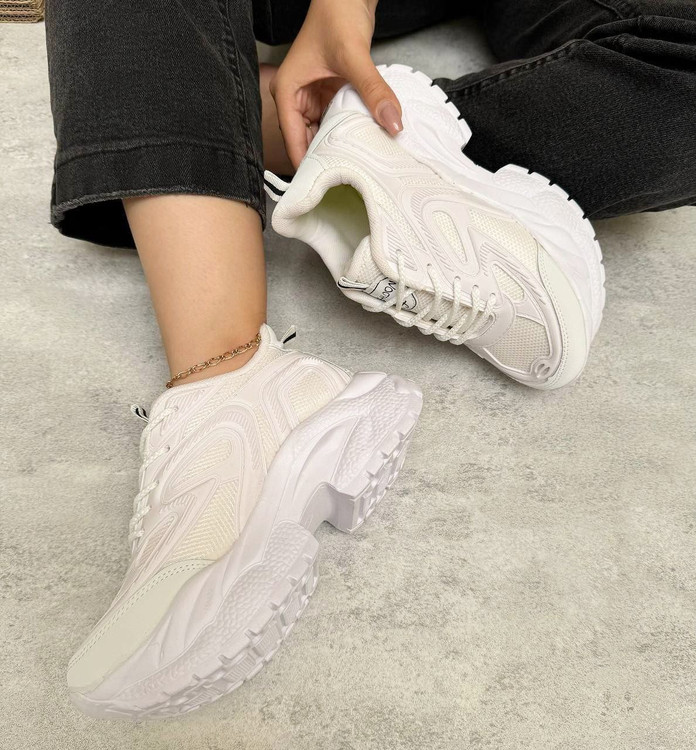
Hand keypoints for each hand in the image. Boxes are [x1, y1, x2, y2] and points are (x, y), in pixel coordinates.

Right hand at [270, 0, 402, 168]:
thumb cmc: (336, 12)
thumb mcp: (354, 55)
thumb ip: (373, 89)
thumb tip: (392, 121)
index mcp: (287, 93)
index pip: (294, 140)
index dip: (308, 165)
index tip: (325, 186)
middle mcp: (297, 100)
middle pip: (309, 142)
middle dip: (328, 158)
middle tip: (350, 180)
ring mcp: (314, 99)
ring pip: (326, 134)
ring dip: (342, 146)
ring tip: (360, 166)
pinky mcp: (330, 95)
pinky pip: (340, 121)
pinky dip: (352, 131)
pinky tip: (366, 142)